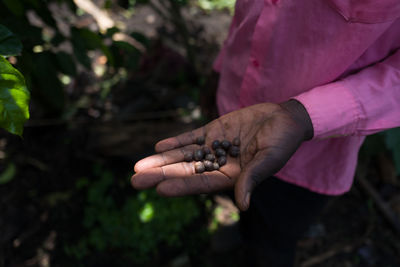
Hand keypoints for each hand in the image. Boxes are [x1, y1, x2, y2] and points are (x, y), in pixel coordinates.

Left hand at [131, 100, 312, 210]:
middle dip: (160, 174)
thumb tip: (243, 206)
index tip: (160, 188)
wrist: (284, 119)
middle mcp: (218, 164)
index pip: (201, 183)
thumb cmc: (282, 142)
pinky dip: (176, 142)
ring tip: (138, 166)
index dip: (181, 185)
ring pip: (183, 155)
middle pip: (185, 171)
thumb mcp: (269, 160)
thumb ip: (253, 179)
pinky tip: (159, 145)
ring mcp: (214, 147)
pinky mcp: (213, 131)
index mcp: (232, 177)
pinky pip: (192, 137)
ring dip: (162, 160)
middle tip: (136, 180)